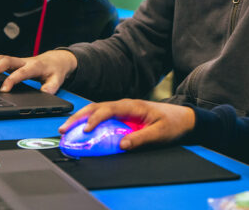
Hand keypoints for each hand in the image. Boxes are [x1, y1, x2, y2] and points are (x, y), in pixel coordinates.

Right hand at [0, 49, 77, 93]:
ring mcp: (17, 60)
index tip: (4, 90)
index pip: (21, 72)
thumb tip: (44, 95)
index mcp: (34, 66)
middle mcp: (23, 61)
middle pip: (7, 61)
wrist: (57, 60)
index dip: (12, 80)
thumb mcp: (57, 80)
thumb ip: (51, 88)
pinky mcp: (12, 62)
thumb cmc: (55, 71)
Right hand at [59, 99, 195, 149]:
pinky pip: (103, 117)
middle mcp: (125, 105)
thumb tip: (122, 144)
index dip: (94, 118)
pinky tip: (81, 130)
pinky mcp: (123, 116)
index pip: (108, 109)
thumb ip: (141, 138)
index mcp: (133, 105)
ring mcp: (123, 109)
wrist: (184, 118)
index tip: (84, 129)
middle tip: (64, 128)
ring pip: (97, 110)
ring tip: (66, 129)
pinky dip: (90, 121)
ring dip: (81, 118)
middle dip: (79, 117)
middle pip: (97, 107)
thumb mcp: (160, 132)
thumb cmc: (173, 123)